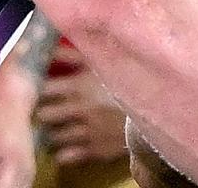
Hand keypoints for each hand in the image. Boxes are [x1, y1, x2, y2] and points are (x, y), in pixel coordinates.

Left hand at [36, 45, 127, 166]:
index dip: (36, 86)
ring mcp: (85, 132)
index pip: (41, 88)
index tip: (36, 84)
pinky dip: (63, 151)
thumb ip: (76, 52)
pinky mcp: (96, 149)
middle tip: (43, 105)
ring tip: (55, 124)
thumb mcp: (108, 59)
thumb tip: (53, 42)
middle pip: (44, 114)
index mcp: (78, 86)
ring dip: (52, 131)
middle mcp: (77, 110)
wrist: (162, 106)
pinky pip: (68, 155)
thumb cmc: (134, 78)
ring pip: (53, 136)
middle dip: (42, 110)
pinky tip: (65, 145)